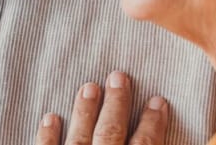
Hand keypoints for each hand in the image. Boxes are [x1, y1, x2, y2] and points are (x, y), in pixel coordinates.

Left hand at [37, 71, 169, 144]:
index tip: (157, 100)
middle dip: (116, 103)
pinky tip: (50, 117)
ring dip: (84, 111)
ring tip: (89, 87)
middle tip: (118, 76)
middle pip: (110, 132)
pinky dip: (47, 135)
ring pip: (80, 138)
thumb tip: (168, 143)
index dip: (152, 122)